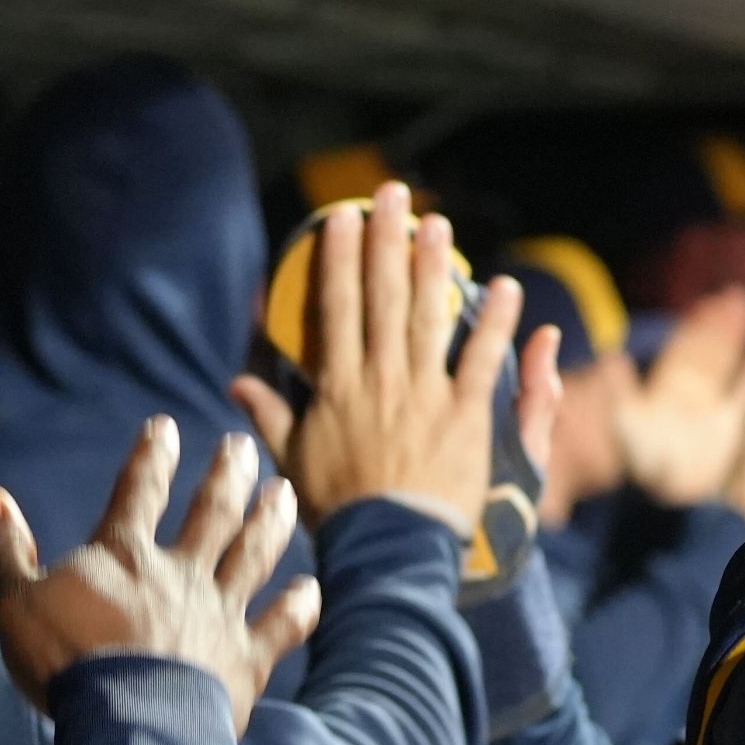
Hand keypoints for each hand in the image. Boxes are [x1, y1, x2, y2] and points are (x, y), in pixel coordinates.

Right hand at [0, 419, 314, 734]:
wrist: (131, 724)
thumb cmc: (68, 665)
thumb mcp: (18, 602)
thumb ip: (2, 548)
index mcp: (124, 556)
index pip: (138, 491)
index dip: (151, 457)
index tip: (165, 426)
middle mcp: (181, 574)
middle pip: (212, 513)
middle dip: (228, 475)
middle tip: (245, 446)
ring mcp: (219, 614)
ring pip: (253, 555)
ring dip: (271, 521)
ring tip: (285, 491)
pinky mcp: (246, 660)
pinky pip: (282, 626)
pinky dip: (298, 606)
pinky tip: (311, 587)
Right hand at [228, 182, 522, 528]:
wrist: (386, 547)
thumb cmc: (338, 511)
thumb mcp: (293, 462)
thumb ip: (270, 417)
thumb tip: (237, 383)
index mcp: (337, 386)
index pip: (336, 308)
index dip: (339, 259)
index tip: (340, 219)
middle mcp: (380, 379)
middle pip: (383, 297)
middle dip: (386, 241)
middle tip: (390, 196)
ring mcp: (424, 394)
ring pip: (430, 316)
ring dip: (435, 265)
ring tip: (438, 223)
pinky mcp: (465, 416)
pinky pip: (482, 360)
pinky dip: (496, 324)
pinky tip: (506, 288)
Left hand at [616, 288, 744, 504]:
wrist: (666, 498)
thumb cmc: (642, 463)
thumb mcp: (626, 424)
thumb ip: (621, 392)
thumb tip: (613, 357)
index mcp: (666, 389)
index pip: (685, 349)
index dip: (698, 326)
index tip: (711, 301)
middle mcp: (690, 396)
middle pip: (709, 353)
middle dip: (721, 327)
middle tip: (737, 298)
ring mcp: (712, 413)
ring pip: (727, 369)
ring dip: (736, 344)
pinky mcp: (730, 432)